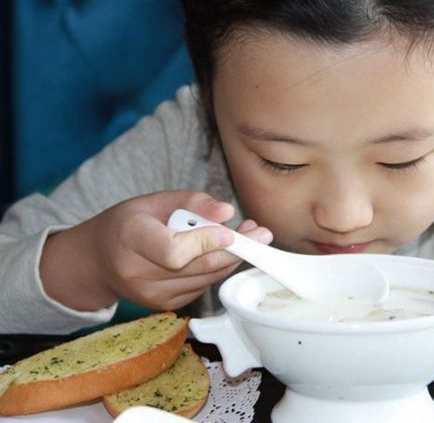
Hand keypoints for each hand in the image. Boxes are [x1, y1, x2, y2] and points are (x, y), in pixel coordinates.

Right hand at [40, 191, 272, 310]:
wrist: (98, 261)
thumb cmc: (128, 223)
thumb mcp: (153, 201)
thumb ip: (192, 203)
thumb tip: (227, 212)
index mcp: (131, 239)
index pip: (175, 251)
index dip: (206, 243)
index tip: (232, 232)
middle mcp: (138, 273)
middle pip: (198, 267)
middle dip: (236, 250)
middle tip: (262, 233)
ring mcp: (151, 295)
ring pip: (206, 278)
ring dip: (232, 259)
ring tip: (250, 237)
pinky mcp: (165, 305)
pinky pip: (202, 286)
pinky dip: (217, 268)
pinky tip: (223, 252)